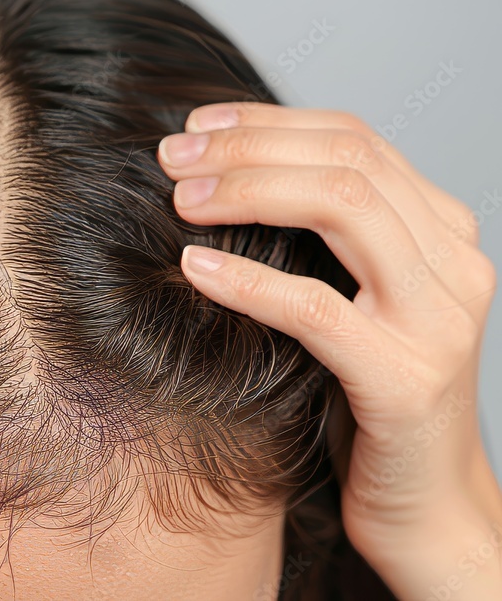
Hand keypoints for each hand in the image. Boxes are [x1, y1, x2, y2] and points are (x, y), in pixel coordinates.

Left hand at [159, 102, 501, 600]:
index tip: (196, 126)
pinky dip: (247, 280)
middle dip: (248, 147)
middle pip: (347, 160)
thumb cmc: (367, 397)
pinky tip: (192, 266)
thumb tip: (223, 175)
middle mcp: (454, 261)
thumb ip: (324, 240)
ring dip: (248, 192)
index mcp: (443, 230)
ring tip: (180, 199)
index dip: (268, 122)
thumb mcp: (356, 300)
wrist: (423, 503)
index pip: (355, 138)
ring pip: (342, 208)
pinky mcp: (405, 378)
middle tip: (171, 158)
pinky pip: (316, 309)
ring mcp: (437, 318)